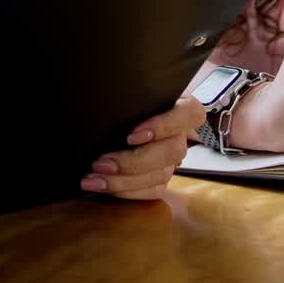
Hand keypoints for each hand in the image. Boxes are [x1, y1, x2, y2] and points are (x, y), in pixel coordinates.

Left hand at [79, 95, 204, 200]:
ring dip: (124, 181)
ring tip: (94, 178)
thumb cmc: (130, 96)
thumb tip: (101, 99)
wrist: (126, 109)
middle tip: (101, 162)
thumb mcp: (134, 90)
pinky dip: (128, 192)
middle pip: (171, 151)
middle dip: (134, 161)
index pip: (189, 114)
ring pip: (160, 175)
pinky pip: (153, 190)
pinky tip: (105, 187)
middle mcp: (182, 133)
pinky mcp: (163, 176)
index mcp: (182, 106)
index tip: (132, 134)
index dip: (163, 125)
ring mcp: (173, 158)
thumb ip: (131, 94)